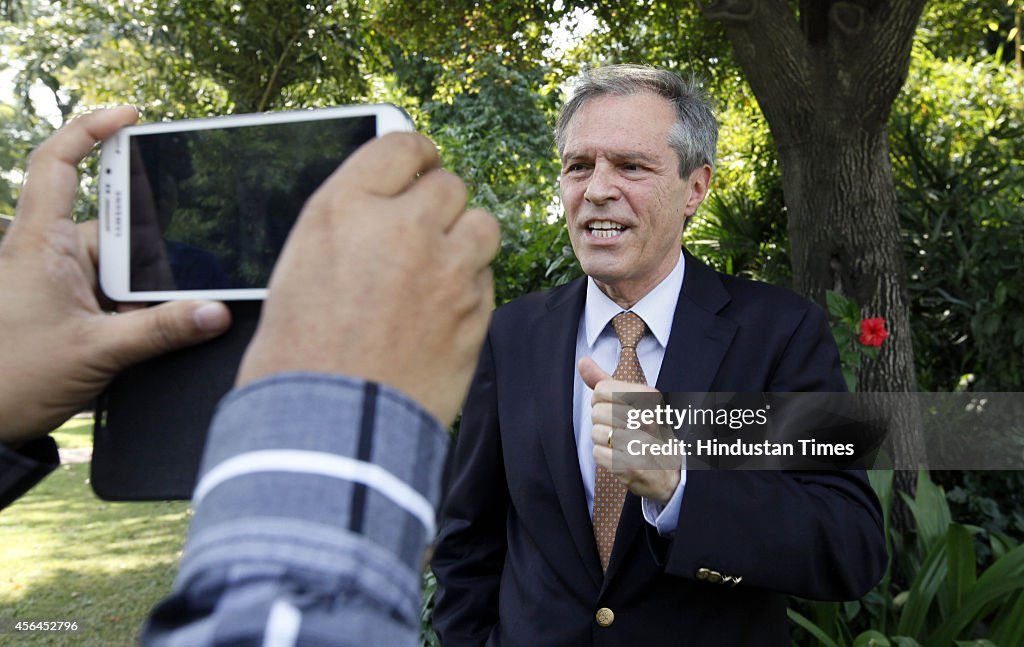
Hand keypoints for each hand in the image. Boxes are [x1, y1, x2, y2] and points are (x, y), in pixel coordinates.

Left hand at [0, 106, 231, 444]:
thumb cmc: (12, 380)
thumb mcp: (95, 353)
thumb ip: (160, 331)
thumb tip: (215, 313)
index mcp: (39, 244)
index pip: (57, 165)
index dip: (90, 130)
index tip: (130, 116)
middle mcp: (48, 254)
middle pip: (112, 224)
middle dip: (148, 253)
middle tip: (166, 282)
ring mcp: (58, 282)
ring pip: (120, 265)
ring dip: (144, 291)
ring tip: (141, 324)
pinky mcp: (69, 308)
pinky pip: (117, 294)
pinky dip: (137, 310)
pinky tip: (146, 332)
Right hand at [236, 132, 499, 426]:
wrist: (330, 429)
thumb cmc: (298, 355)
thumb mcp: (299, 269)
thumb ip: (348, 225)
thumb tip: (384, 203)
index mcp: (344, 208)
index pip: (402, 145)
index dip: (416, 154)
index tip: (421, 166)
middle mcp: (401, 227)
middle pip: (450, 184)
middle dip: (439, 202)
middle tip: (427, 226)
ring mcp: (445, 269)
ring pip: (482, 224)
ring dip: (465, 238)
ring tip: (441, 266)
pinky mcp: (475, 311)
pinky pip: (487, 276)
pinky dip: (470, 285)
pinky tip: (442, 310)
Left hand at [580, 356, 681, 504]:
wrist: (669, 472)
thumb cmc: (648, 431)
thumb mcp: (633, 401)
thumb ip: (605, 381)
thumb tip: (582, 361)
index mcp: (650, 397)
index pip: (601, 390)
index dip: (601, 401)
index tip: (616, 408)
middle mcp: (649, 418)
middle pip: (597, 412)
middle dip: (602, 422)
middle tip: (621, 428)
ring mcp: (642, 443)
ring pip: (596, 433)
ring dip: (604, 441)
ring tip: (622, 443)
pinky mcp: (632, 466)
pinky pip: (597, 454)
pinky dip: (604, 457)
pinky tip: (621, 456)